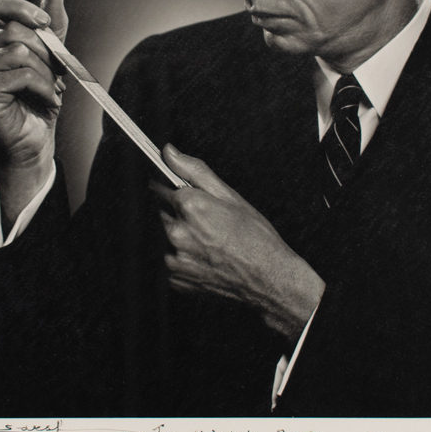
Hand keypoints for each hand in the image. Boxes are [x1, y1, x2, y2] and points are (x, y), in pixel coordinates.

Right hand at [0, 0, 67, 222]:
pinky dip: (43, 86)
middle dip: (47, 51)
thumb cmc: (39, 100)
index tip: (47, 24)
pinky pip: (22, 74)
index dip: (23, 8)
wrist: (34, 142)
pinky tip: (46, 99)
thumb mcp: (53, 58)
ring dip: (47, 72)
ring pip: (21, 51)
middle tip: (57, 73)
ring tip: (51, 89)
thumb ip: (53, 28)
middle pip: (16, 30)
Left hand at [152, 145, 324, 341]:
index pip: (162, 187)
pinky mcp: (175, 278)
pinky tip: (207, 258)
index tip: (186, 196)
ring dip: (182, 237)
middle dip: (181, 215)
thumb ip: (194, 171)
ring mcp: (174, 258)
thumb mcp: (229, 196)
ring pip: (167, 237)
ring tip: (211, 243)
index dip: (177, 190)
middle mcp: (177, 232)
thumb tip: (168, 151)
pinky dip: (185, 258)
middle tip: (210, 224)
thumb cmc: (255, 237)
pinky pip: (172, 259)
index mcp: (190, 207)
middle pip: (165, 213)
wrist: (268, 279)